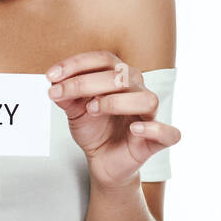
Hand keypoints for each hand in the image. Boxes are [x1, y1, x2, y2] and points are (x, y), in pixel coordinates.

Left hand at [46, 50, 180, 190]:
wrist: (102, 161)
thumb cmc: (94, 130)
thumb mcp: (74, 111)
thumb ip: (66, 96)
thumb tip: (54, 82)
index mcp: (118, 77)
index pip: (102, 59)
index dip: (76, 64)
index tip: (51, 76)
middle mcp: (137, 90)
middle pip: (120, 76)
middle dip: (85, 83)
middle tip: (61, 94)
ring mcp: (149, 115)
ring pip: (147, 99)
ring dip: (116, 102)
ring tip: (93, 109)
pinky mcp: (156, 140)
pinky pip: (168, 133)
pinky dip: (154, 129)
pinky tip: (134, 129)